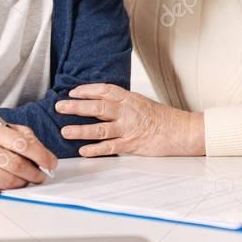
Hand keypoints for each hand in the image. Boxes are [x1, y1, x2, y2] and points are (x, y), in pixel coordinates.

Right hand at [0, 120, 56, 193]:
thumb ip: (16, 134)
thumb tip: (40, 149)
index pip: (23, 143)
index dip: (42, 155)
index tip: (50, 162)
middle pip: (18, 165)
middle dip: (36, 172)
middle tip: (42, 174)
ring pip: (9, 180)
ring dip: (24, 182)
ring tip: (27, 179)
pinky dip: (7, 188)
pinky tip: (9, 182)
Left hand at [55, 84, 204, 156]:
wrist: (182, 130)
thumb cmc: (163, 118)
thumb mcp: (141, 103)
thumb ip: (122, 104)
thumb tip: (100, 104)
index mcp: (130, 99)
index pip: (104, 90)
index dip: (87, 90)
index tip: (72, 92)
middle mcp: (128, 111)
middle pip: (98, 106)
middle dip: (77, 107)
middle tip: (60, 106)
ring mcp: (129, 128)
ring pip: (101, 128)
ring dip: (81, 130)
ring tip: (65, 131)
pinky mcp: (132, 144)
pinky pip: (111, 147)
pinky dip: (96, 150)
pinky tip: (83, 151)